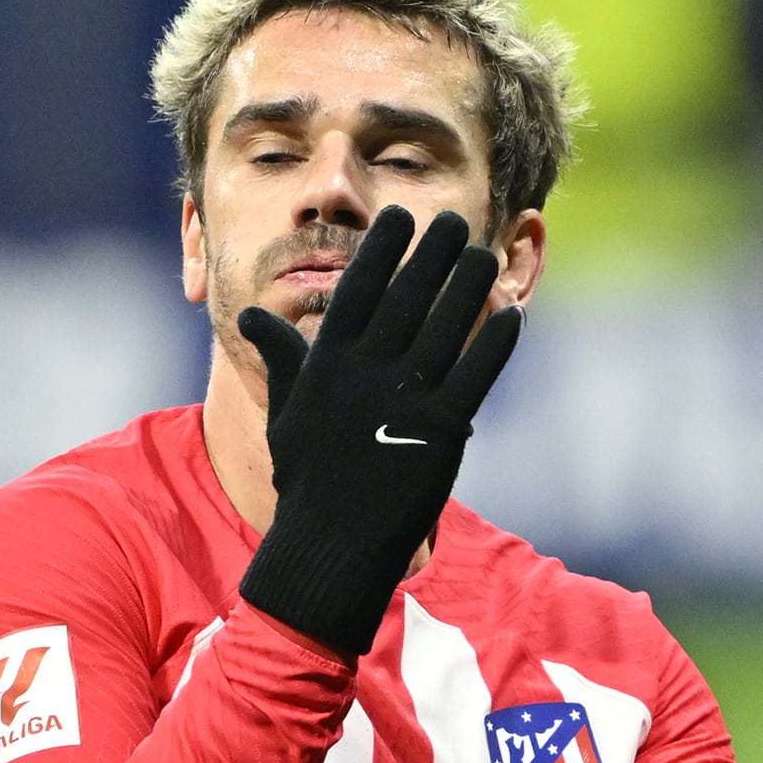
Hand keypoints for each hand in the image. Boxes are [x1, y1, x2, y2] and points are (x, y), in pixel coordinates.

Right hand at [235, 207, 522, 657]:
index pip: (359, 288)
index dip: (383, 247)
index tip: (401, 217)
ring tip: (485, 255)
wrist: (331, 545)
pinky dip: (493, 341)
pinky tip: (509, 314)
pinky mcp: (442, 432)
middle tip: (455, 220)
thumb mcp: (285, 410)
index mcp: (328, 363)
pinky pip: (474, 374)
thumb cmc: (306, 477)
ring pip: (445, 326)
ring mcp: (405, 400)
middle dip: (433, 252)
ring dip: (469, 285)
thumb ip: (282, 356)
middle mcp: (366, 373)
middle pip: (408, 296)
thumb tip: (253, 314)